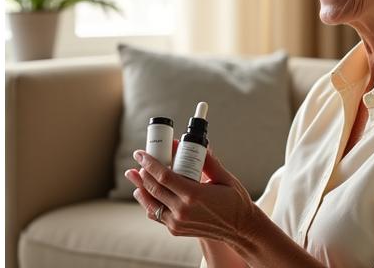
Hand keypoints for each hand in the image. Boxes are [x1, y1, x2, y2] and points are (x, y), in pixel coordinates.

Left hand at [125, 146, 256, 244]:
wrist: (240, 228)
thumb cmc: (234, 201)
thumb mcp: (224, 178)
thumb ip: (209, 161)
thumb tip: (199, 145)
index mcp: (194, 195)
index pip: (164, 176)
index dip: (149, 163)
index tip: (141, 153)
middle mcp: (183, 210)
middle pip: (154, 188)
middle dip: (142, 172)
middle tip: (139, 160)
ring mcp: (177, 222)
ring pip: (151, 203)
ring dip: (140, 188)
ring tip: (134, 175)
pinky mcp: (176, 229)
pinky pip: (156, 214)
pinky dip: (148, 203)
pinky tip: (145, 193)